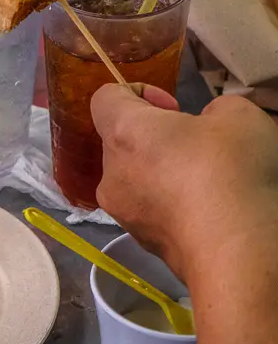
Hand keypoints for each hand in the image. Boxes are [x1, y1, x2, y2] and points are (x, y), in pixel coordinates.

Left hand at [90, 84, 277, 281]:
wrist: (234, 251)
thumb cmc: (230, 171)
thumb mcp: (239, 116)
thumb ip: (215, 111)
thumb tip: (205, 126)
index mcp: (124, 134)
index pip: (104, 98)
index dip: (136, 92)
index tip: (172, 108)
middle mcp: (110, 173)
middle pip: (120, 142)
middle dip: (154, 138)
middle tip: (197, 146)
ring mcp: (121, 212)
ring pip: (133, 179)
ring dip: (161, 173)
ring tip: (205, 181)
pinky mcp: (139, 241)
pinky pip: (148, 210)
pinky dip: (169, 204)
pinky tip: (204, 210)